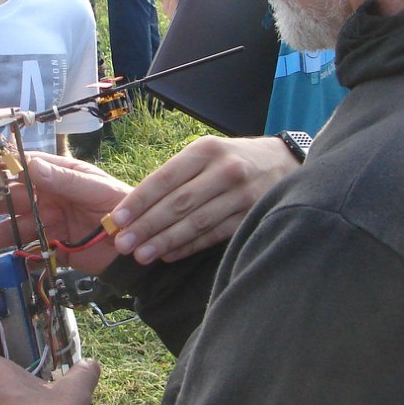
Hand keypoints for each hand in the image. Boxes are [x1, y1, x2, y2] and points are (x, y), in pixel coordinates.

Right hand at [0, 153, 130, 274]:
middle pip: (9, 199)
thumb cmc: (125, 208)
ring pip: (12, 226)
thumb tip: (30, 164)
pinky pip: (25, 249)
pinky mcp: (52, 247)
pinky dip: (6, 255)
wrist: (140, 250)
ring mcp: (48, 223)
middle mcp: (49, 197)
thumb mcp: (97, 189)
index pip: (22, 167)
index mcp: (59, 175)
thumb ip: (65, 180)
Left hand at [108, 135, 297, 262]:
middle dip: (147, 226)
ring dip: (166, 240)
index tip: (117, 219)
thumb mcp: (207, 153)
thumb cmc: (233, 159)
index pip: (165, 178)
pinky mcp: (253, 215)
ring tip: (142, 255)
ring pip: (196, 222)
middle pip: (179, 203)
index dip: (139, 200)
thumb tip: (136, 206)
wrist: (286, 162)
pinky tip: (169, 255)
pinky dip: (190, 246)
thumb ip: (177, 175)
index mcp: (205, 150)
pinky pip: (215, 235)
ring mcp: (242, 194)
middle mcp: (224, 170)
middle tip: (123, 244)